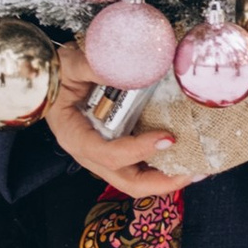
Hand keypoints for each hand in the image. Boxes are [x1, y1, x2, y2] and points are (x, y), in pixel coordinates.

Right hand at [41, 37, 190, 198]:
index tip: (168, 137)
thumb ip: (94, 65)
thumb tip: (128, 67)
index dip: (138, 149)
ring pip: (136, 179)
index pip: (108, 154)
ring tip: (196, 169)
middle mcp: (90, 153)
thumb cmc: (58, 73)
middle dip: (161, 182)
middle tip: (192, 171)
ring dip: (166, 178)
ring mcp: (104, 154)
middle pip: (126, 181)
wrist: (51, 77)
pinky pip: (140, 165)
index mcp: (75, 136)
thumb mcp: (71, 65)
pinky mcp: (116, 147)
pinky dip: (162, 164)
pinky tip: (184, 156)